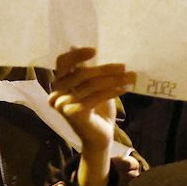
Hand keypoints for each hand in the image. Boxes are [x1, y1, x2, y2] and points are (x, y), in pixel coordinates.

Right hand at [51, 47, 133, 185]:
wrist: (99, 138)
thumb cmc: (98, 110)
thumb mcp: (94, 87)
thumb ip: (90, 71)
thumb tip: (88, 46)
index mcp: (58, 84)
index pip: (62, 62)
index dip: (77, 54)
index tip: (95, 50)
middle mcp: (56, 93)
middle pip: (80, 73)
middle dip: (105, 69)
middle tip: (124, 66)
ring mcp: (62, 104)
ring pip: (90, 85)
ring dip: (113, 79)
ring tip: (130, 77)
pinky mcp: (73, 113)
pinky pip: (95, 97)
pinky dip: (112, 91)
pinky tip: (124, 87)